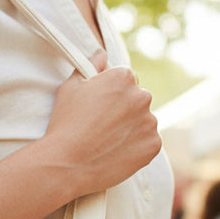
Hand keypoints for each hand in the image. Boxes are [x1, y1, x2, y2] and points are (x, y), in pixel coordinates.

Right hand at [40, 49, 160, 198]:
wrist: (68, 164)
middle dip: (125, 111)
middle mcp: (142, 96)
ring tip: (108, 143)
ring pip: (144, 123)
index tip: (101, 109)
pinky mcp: (153, 146)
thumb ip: (90, 66)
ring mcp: (150, 122)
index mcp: (124, 77)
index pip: (127, 80)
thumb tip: (102, 54)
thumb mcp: (71, 87)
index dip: (113, 95)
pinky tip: (116, 153)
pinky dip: (137, 148)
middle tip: (103, 128)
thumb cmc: (65, 124)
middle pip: (138, 100)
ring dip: (131, 129)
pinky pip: (148, 143)